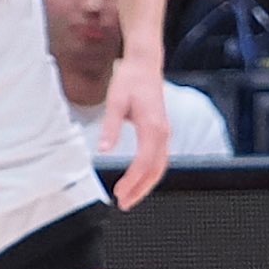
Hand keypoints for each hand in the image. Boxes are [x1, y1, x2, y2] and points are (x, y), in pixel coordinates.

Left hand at [97, 56, 174, 210]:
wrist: (145, 65)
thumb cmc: (130, 81)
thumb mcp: (114, 102)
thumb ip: (110, 127)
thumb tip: (104, 150)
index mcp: (152, 127)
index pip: (144, 163)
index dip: (132, 182)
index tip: (119, 193)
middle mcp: (162, 133)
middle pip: (156, 171)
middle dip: (141, 190)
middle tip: (124, 204)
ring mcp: (164, 133)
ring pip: (160, 167)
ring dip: (146, 184)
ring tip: (130, 197)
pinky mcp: (162, 132)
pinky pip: (160, 159)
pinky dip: (150, 173)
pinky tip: (139, 180)